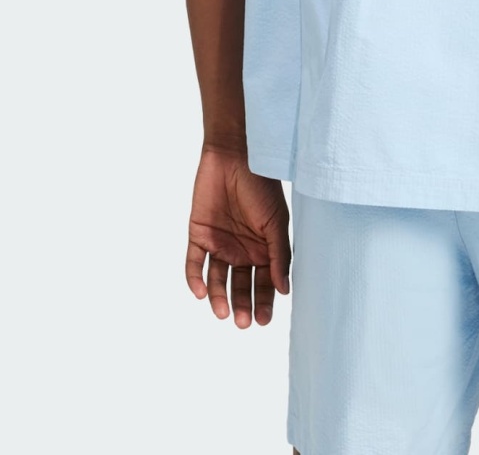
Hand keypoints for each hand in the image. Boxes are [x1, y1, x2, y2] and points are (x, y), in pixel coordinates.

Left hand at [185, 142, 291, 327]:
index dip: (264, 302)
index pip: (264, 282)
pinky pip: (194, 264)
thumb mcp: (277, 222)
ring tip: (223, 313)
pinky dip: (195, 279)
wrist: (234, 156)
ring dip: (219, 298)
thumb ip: (279, 256)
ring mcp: (219, 244)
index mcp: (263, 248)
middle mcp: (241, 250)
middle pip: (241, 285)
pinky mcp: (198, 235)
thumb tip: (284, 290)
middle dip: (243, 305)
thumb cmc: (262, 187)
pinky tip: (201, 293)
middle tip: (244, 322)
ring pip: (217, 280)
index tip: (264, 320)